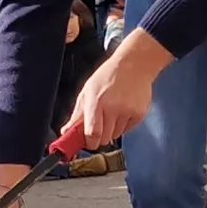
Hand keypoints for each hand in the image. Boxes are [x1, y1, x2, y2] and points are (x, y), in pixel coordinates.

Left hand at [60, 30, 171, 149]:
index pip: (92, 133)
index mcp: (97, 102)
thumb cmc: (109, 75)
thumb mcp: (87, 91)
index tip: (86, 143)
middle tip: (98, 126)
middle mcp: (113, 108)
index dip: (89, 142)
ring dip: (111, 130)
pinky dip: (123, 125)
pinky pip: (127, 130)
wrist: (135, 64)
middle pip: (104, 139)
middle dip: (99, 137)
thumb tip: (67, 131)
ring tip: (112, 112)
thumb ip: (77, 114)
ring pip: (115, 135)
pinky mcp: (139, 114)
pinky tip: (123, 110)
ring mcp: (128, 111)